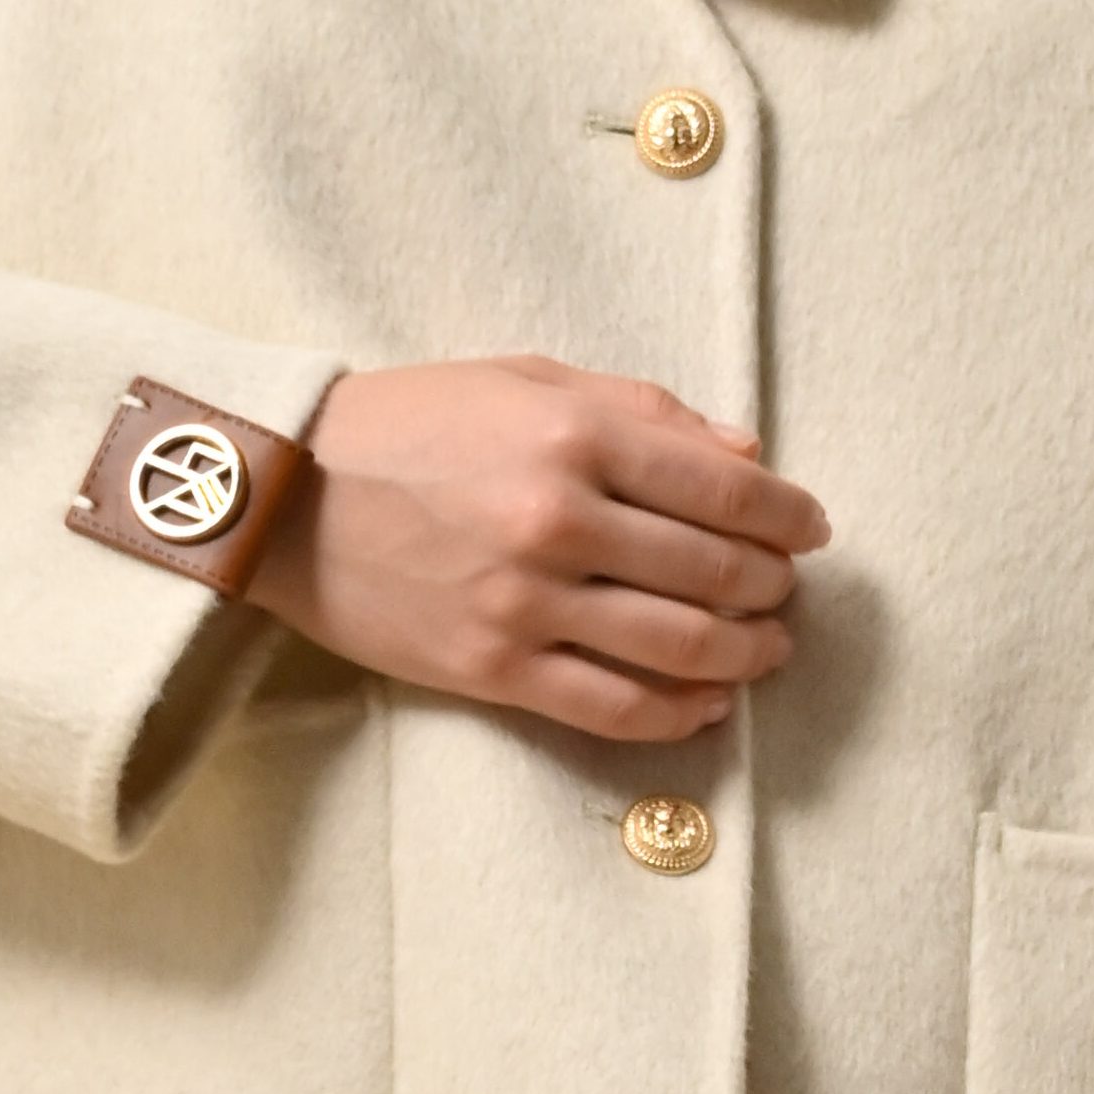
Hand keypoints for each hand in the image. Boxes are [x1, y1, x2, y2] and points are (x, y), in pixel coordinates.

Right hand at [246, 356, 828, 745]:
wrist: (282, 493)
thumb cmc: (408, 422)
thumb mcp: (525, 380)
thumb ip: (642, 411)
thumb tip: (747, 454)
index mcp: (575, 436)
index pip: (727, 488)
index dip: (788, 515)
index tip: (810, 528)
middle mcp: (559, 520)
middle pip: (717, 572)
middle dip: (773, 586)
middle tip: (787, 590)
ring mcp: (526, 604)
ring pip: (681, 648)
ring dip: (747, 653)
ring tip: (768, 647)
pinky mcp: (491, 670)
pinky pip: (613, 709)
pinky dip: (680, 713)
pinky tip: (708, 704)